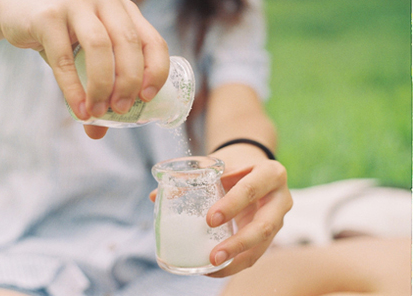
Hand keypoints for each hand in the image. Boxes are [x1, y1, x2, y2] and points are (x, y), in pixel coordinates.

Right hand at [0, 0, 168, 137]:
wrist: (19, 14)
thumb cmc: (65, 40)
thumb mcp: (89, 60)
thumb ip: (98, 90)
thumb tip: (98, 134)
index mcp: (126, 10)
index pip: (153, 41)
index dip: (156, 71)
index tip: (147, 99)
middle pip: (128, 43)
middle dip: (129, 82)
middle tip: (121, 110)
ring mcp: (77, 3)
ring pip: (99, 47)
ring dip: (103, 85)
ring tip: (99, 113)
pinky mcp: (48, 14)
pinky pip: (64, 57)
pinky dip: (73, 88)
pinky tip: (79, 109)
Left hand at [205, 144, 291, 276]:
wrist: (254, 170)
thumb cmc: (235, 166)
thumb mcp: (220, 166)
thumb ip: (192, 179)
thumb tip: (154, 196)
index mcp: (271, 173)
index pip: (251, 189)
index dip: (231, 205)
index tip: (209, 219)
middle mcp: (280, 198)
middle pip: (264, 225)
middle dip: (238, 243)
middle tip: (213, 255)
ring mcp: (278, 220)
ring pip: (262, 246)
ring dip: (236, 259)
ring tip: (211, 267)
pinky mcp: (271, 236)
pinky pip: (255, 254)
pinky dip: (235, 264)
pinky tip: (214, 270)